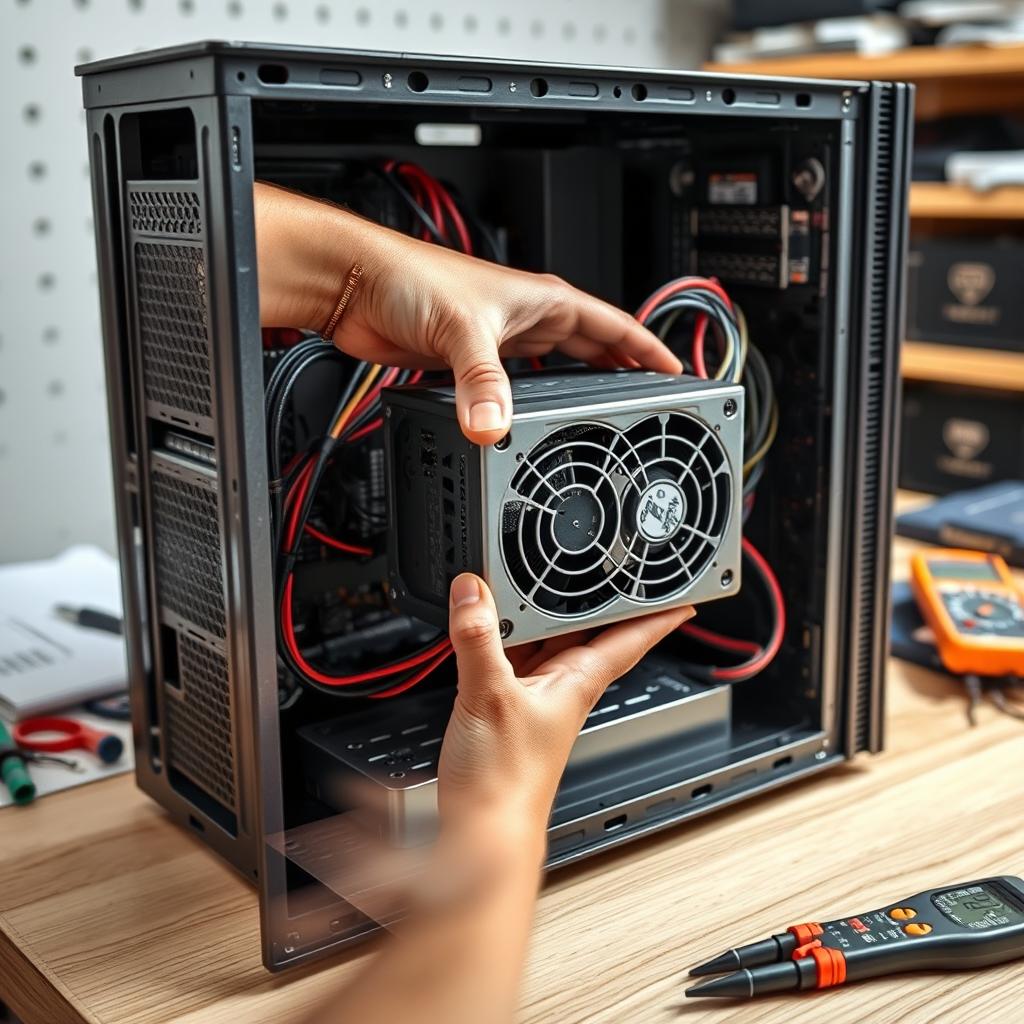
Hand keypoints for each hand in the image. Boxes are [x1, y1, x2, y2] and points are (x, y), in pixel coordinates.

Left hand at [254, 181, 681, 444]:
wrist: (355, 283)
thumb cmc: (407, 277)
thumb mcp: (461, 331)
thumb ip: (481, 383)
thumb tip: (493, 429)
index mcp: (543, 301)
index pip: (615, 326)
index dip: (650, 349)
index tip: (680, 374)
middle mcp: (525, 319)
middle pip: (592, 350)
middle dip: (623, 376)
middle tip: (649, 407)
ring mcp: (498, 342)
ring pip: (556, 369)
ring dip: (579, 391)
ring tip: (602, 421)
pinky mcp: (469, 363)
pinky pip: (516, 387)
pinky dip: (531, 406)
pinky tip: (532, 424)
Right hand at [437, 573, 693, 836]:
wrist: (485, 829)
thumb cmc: (506, 781)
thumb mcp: (489, 695)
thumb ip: (479, 639)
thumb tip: (473, 592)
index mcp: (578, 682)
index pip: (631, 639)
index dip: (659, 615)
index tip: (684, 594)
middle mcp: (564, 688)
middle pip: (588, 632)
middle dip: (598, 599)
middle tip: (610, 564)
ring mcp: (537, 698)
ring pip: (550, 642)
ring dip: (547, 615)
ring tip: (546, 578)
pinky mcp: (510, 708)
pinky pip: (517, 658)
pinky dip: (508, 636)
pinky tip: (492, 625)